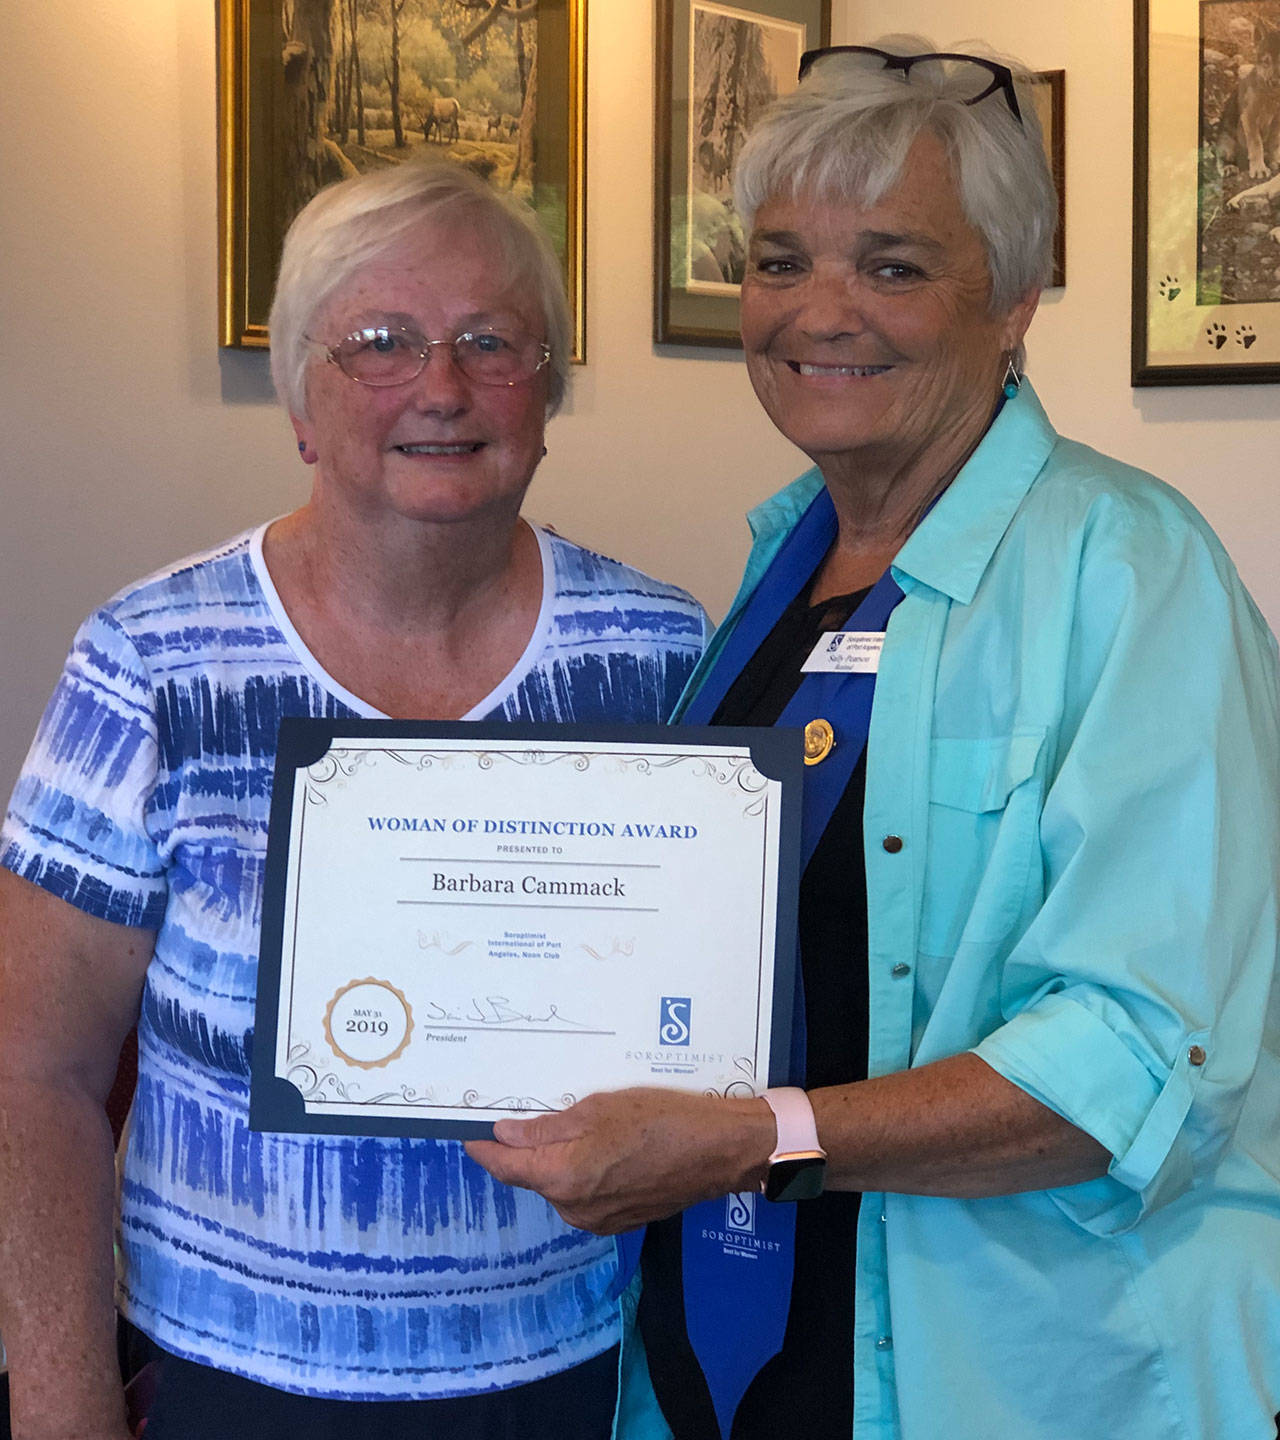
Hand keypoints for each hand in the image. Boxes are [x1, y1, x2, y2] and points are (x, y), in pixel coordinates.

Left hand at [465, 1087, 774, 1233]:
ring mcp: (597, 1219)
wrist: (718, 1151)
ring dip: (559, 1158)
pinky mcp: (619, 1220)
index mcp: (562, 1177)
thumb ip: (547, 1127)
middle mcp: (572, 1207)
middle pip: (533, 1175)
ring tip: (580, 1124)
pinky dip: (584, 1172)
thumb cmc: (660, 1119)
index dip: (483, 1148)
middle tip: (532, 1111)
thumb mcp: (598, 1109)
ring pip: (560, 1184)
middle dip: (527, 1148)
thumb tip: (504, 1135)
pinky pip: (585, 1194)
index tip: (468, 1130)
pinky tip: (606, 1146)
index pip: (504, 1166)